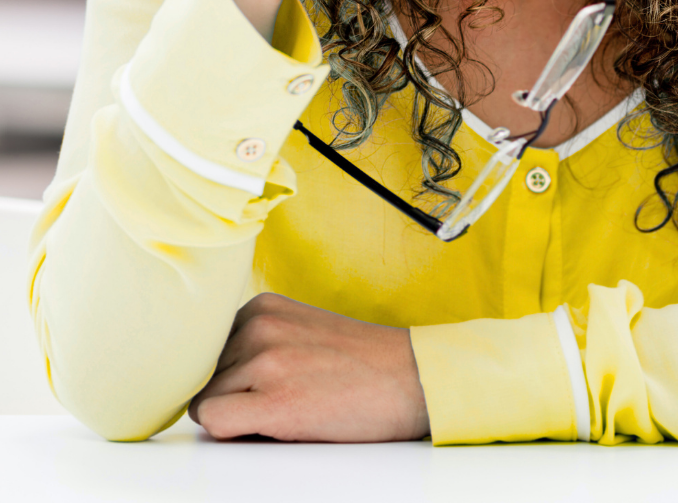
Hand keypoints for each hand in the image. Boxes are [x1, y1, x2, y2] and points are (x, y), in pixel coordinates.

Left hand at [188, 293, 430, 441]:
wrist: (412, 377)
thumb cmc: (359, 364)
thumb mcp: (299, 332)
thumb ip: (255, 344)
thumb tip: (206, 383)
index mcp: (262, 306)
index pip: (206, 351)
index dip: (227, 378)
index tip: (256, 387)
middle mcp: (258, 325)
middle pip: (203, 378)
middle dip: (229, 397)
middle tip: (278, 402)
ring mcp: (265, 360)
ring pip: (205, 402)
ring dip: (236, 417)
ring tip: (286, 412)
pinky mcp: (273, 400)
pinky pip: (214, 421)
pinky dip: (232, 433)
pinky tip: (272, 428)